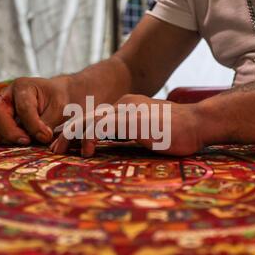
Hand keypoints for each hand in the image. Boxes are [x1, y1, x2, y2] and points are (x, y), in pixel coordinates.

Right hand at [0, 77, 69, 144]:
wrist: (52, 97)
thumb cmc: (56, 100)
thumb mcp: (59, 108)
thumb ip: (49, 122)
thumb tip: (40, 138)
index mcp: (23, 87)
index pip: (23, 108)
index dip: (34, 125)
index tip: (46, 136)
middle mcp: (6, 96)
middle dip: (11, 133)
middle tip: (27, 141)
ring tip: (17, 143)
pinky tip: (9, 144)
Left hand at [50, 94, 204, 156]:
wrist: (199, 123)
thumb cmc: (176, 132)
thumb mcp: (146, 133)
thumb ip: (128, 135)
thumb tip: (110, 148)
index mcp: (126, 106)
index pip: (95, 117)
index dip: (78, 130)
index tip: (67, 145)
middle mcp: (123, 104)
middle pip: (87, 116)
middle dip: (68, 133)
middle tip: (55, 148)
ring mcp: (128, 110)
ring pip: (91, 119)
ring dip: (72, 135)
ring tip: (59, 150)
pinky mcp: (133, 119)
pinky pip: (104, 126)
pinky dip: (90, 137)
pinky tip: (85, 149)